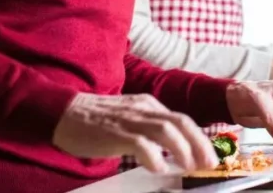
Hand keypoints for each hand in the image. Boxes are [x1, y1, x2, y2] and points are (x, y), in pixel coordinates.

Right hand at [52, 93, 217, 173]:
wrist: (64, 111)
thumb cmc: (96, 119)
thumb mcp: (130, 117)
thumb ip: (149, 128)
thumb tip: (172, 150)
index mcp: (148, 105)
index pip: (182, 119)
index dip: (199, 138)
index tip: (209, 155)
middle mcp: (143, 109)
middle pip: (181, 122)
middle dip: (199, 143)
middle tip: (209, 163)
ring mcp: (129, 119)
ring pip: (165, 129)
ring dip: (182, 148)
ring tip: (189, 166)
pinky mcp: (114, 132)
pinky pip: (139, 142)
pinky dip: (152, 154)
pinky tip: (157, 167)